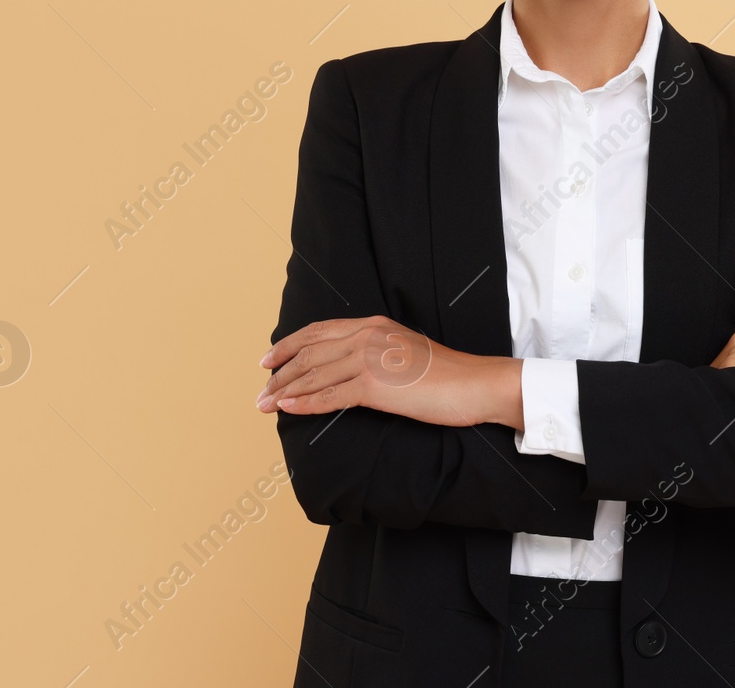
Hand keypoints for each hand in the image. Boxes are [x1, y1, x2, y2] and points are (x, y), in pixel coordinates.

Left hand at [257, 316, 521, 428]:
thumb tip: (348, 370)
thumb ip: (376, 352)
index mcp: (374, 324)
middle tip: (259, 391)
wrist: (475, 384)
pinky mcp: (376, 386)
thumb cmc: (446, 375)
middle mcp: (368, 335)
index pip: (319, 331)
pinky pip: (331, 396)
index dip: (288, 345)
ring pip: (314, 374)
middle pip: (309, 352)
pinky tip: (289, 410)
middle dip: (279, 373)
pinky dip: (306, 403)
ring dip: (285, 391)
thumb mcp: (404, 352)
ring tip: (265, 405)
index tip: (267, 360)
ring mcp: (371, 359)